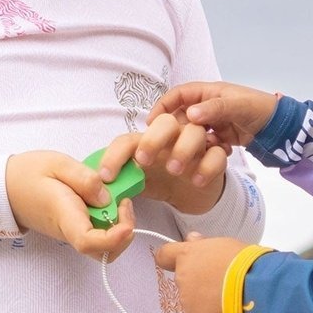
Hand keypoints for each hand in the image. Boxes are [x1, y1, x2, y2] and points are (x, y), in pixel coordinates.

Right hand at [5, 151, 134, 260]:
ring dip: (120, 232)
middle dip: (123, 237)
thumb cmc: (29, 173)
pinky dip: (112, 227)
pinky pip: (97, 238)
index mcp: (64, 215)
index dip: (113, 238)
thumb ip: (84, 179)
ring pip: (102, 249)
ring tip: (120, 202)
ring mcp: (72, 234)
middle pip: (101, 253)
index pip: (89, 242)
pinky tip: (111, 203)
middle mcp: (69, 231)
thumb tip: (106, 198)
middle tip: (126, 204)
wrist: (6, 187)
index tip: (127, 223)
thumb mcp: (57, 164)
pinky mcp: (74, 231)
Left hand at [95, 115, 227, 215]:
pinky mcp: (214, 157)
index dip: (115, 155)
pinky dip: (208, 166)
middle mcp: (172, 136)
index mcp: (147, 140)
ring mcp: (196, 144)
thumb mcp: (136, 181)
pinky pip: (217, 154)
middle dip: (153, 138)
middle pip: (165, 122)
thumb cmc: (159, 179)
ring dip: (183, 149)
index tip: (106, 177)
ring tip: (175, 170)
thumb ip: (120, 181)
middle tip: (144, 161)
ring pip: (195, 131)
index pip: (128, 140)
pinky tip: (196, 181)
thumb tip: (96, 190)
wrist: (190, 190)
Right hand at [149, 81, 278, 149]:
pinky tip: (215, 153)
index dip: (163, 106)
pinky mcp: (221, 137)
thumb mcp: (237, 106)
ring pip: (192, 133)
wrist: (280, 127)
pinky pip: (205, 144)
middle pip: (182, 117)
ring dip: (190, 144)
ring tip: (190, 155)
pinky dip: (206, 150)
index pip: (178, 95)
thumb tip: (190, 115)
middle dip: (175, 131)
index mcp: (208, 92)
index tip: (152, 122)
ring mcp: (214, 122)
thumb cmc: (259, 108)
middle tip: (166, 145)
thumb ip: (215, 109)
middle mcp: (208, 106)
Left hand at [154, 235, 249, 312]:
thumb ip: (204, 244)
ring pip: (188, 302)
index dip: (171, 260)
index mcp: (187, 255)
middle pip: (182, 280)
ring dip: (201, 302)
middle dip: (197, 282)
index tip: (180, 263)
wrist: (255, 286)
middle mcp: (182, 277)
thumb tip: (192, 239)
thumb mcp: (225, 244)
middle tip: (219, 283)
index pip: (165, 255)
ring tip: (225, 301)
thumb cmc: (245, 261)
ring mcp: (186, 300)